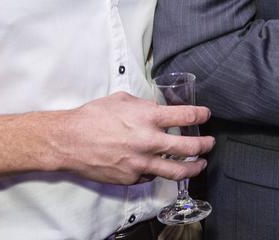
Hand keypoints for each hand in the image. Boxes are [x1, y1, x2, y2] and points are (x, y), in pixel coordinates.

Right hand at [51, 92, 214, 184]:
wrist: (68, 140)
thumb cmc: (92, 117)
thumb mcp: (122, 100)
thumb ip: (144, 105)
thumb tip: (156, 108)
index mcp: (147, 117)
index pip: (185, 117)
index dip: (200, 116)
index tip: (206, 115)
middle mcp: (148, 141)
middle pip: (188, 147)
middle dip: (204, 145)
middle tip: (210, 143)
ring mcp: (140, 162)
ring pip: (177, 170)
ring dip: (193, 167)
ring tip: (201, 163)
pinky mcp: (131, 177)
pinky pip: (152, 176)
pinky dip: (159, 171)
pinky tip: (163, 167)